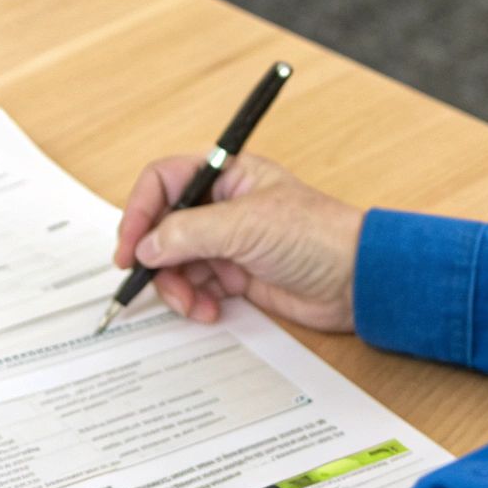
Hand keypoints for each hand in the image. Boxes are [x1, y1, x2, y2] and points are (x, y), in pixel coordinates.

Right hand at [113, 155, 363, 331]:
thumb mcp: (246, 226)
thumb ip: (189, 232)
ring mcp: (228, 243)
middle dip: (155, 258)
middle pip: (163, 227)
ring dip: (176, 286)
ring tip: (193, 304)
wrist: (357, 281)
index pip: (163, 182)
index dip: (139, 211)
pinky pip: (197, 288)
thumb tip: (146, 246)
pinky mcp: (236, 276)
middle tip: (149, 281)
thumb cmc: (318, 236)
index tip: (130, 247)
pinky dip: (195, 302)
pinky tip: (210, 311)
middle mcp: (221, 206)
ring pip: (175, 263)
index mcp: (225, 176)